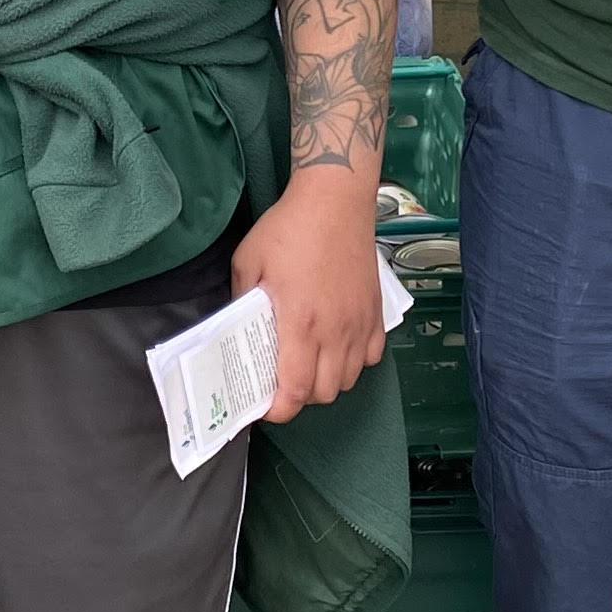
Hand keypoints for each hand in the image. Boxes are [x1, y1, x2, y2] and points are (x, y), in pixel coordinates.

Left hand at [236, 172, 389, 421]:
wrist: (335, 200)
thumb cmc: (290, 227)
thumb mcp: (248, 261)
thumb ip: (241, 300)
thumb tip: (237, 328)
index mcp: (299, 323)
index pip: (295, 390)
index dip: (279, 410)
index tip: (265, 407)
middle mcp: (334, 330)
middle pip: (324, 393)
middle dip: (300, 397)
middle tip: (283, 381)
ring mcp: (359, 323)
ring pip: (350, 380)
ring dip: (328, 381)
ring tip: (309, 364)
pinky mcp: (375, 312)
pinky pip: (371, 357)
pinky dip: (354, 362)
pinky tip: (338, 346)